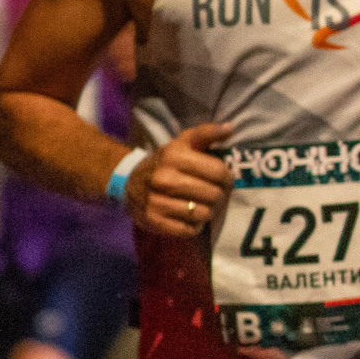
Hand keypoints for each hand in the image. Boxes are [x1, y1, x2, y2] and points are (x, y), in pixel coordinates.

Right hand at [130, 122, 233, 237]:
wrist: (128, 182)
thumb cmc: (165, 162)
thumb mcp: (182, 143)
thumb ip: (207, 133)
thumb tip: (230, 128)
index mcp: (174, 156)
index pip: (219, 172)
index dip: (228, 178)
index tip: (223, 179)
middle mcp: (164, 178)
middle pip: (214, 195)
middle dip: (220, 196)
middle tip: (214, 194)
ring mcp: (156, 201)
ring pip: (203, 214)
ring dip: (208, 212)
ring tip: (202, 205)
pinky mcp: (153, 220)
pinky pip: (189, 230)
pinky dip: (194, 226)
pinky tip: (189, 216)